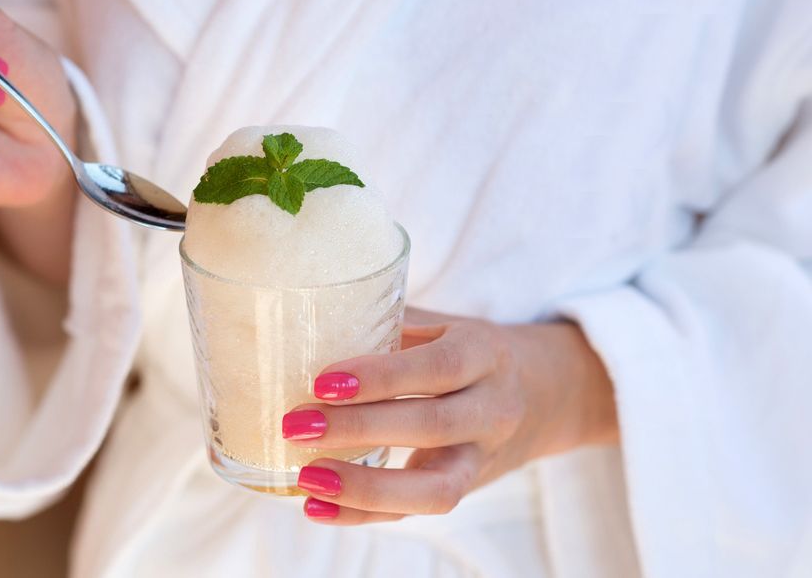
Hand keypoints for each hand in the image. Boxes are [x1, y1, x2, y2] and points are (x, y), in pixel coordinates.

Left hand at [282, 311, 617, 523]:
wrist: (544, 393)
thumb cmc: (472, 351)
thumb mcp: (446, 326)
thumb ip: (391, 325)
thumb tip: (309, 325)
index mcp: (485, 354)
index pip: (437, 368)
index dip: (381, 377)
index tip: (323, 382)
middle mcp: (493, 408)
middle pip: (432, 425)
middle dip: (359, 429)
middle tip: (295, 424)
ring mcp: (483, 456)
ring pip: (434, 487)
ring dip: (365, 488)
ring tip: (307, 478)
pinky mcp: (466, 487)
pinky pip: (417, 511)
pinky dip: (365, 514)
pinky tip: (316, 506)